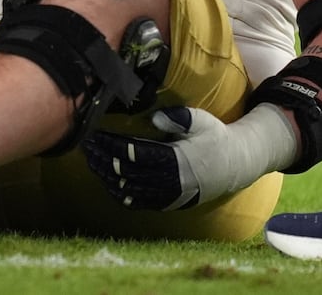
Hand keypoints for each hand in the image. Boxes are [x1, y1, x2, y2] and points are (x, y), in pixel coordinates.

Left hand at [81, 105, 297, 209]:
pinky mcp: (169, 202)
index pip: (135, 154)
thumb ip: (179, 118)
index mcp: (176, 159)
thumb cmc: (216, 137)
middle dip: (103, 160)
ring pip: (130, 190)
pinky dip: (121, 194)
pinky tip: (108, 184)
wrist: (235, 165)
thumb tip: (154, 119)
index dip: (112, 146)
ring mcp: (169, 195)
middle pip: (127, 173)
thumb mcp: (202, 121)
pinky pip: (140, 202)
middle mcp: (171, 181)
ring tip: (91, 162)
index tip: (94, 136)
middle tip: (86, 147)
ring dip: (107, 177)